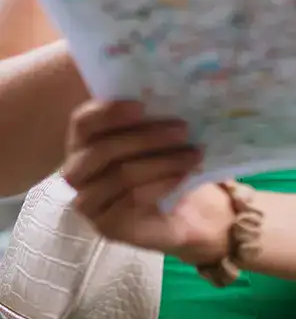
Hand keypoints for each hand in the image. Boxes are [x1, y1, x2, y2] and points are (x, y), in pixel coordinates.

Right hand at [62, 100, 232, 264]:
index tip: (142, 105)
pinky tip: (183, 175)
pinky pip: (133, 199)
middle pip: (104, 149)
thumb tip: (169, 93)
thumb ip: (152, 116)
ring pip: (122, 174)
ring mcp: (89, 202)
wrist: (180, 211)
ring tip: (194, 153)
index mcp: (84, 142)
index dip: (109, 112)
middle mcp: (78, 171)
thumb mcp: (158, 135)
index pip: (83, 122)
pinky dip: (163, 183)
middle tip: (183, 129)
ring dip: (163, 160)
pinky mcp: (106, 226)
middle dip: (147, 137)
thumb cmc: (162, 162)